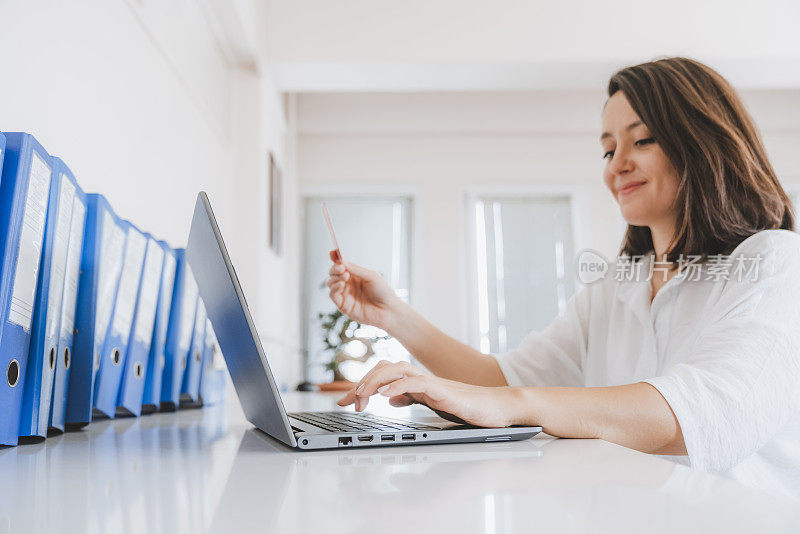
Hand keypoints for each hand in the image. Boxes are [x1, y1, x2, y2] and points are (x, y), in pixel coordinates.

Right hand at [326, 251, 402, 330]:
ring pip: (330, 283)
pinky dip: (334, 288)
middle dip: (335, 269)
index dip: (335, 260)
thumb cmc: (383, 292)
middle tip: (342, 268)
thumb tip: (341, 260)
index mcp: (356, 276)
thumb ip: (355, 269)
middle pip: (333, 274)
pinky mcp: (343, 306)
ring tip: (345, 276)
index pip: (341, 266)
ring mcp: (345, 295)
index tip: (333, 253)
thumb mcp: (370, 276)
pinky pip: (333, 295)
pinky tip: (341, 284)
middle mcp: (349, 285)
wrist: (388, 310)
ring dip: (334, 277)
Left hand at [336, 361, 519, 427]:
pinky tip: (385, 395)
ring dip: (374, 381)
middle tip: (345, 402)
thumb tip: (392, 398)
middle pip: (384, 367)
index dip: (361, 386)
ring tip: (360, 396)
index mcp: (417, 382)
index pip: (382, 376)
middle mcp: (421, 377)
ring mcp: (432, 381)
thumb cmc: (467, 406)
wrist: (497, 408)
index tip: (344, 402)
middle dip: (361, 383)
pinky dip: (398, 386)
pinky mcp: (443, 389)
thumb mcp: (432, 404)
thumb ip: (412, 398)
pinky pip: (416, 382)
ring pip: (396, 369)